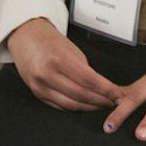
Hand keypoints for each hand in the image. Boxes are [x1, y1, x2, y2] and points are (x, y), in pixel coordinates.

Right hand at [6, 18, 122, 111]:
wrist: (25, 37)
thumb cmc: (50, 40)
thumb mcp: (70, 49)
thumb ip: (84, 68)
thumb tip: (101, 87)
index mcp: (59, 59)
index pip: (88, 80)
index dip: (106, 90)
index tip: (119, 95)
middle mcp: (48, 75)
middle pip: (80, 95)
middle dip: (101, 101)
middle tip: (116, 103)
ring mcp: (40, 86)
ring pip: (70, 104)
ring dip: (89, 107)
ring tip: (104, 106)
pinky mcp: (36, 93)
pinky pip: (59, 106)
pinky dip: (75, 108)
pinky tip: (86, 106)